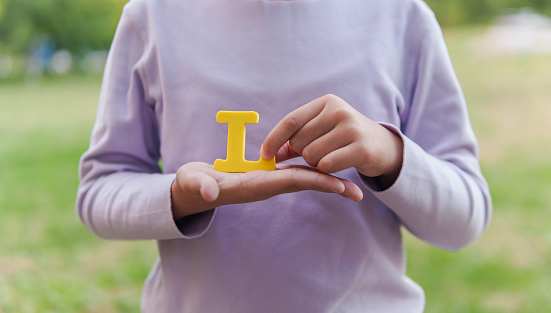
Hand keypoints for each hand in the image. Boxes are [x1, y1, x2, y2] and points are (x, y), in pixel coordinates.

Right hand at [171, 162, 361, 218]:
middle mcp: (267, 185)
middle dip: (330, 186)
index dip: (315, 181)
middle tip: (358, 193)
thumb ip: (200, 186)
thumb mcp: (194, 183)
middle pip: (304, 183)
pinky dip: (312, 170)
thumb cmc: (194, 185)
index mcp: (255, 185)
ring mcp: (268, 182)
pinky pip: (294, 172)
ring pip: (302, 178)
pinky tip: (326, 166)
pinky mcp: (266, 176)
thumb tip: (207, 192)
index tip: (339, 185)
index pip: (291, 181)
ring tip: (352, 186)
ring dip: (326, 179)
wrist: (194, 190)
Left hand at [260, 94, 402, 188]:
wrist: (382, 146)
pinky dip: (326, 170)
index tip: (264, 155)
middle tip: (319, 153)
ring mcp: (351, 128)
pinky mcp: (361, 147)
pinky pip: (327, 165)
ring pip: (311, 155)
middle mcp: (338, 111)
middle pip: (299, 142)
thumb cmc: (344, 138)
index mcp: (326, 103)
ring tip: (331, 157)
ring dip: (315, 163)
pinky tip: (339, 164)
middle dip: (302, 154)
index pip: (290, 121)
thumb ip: (295, 140)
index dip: (274, 139)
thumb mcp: (321, 131)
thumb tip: (267, 153)